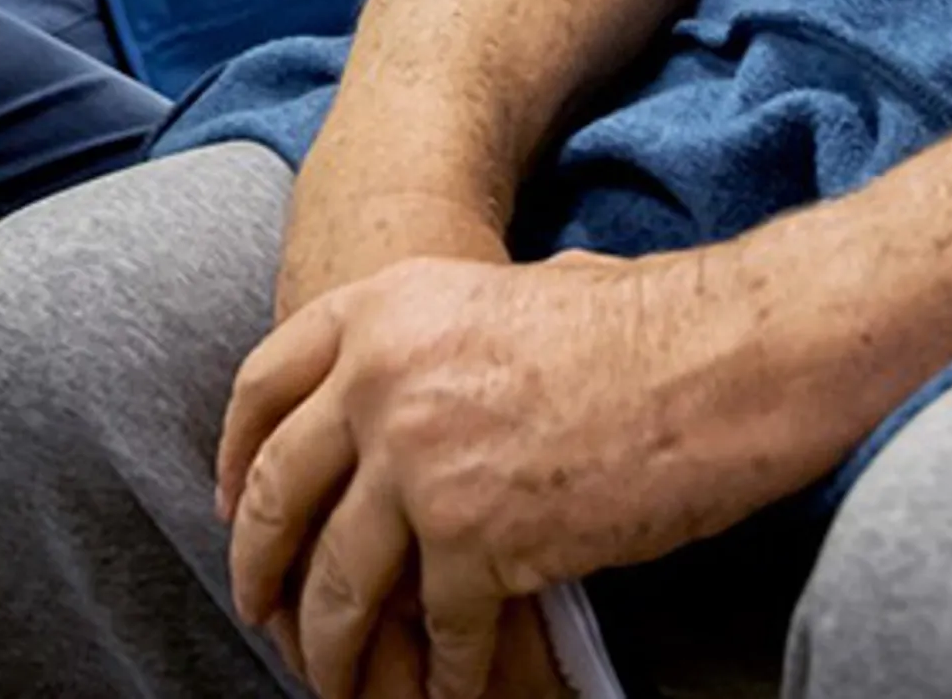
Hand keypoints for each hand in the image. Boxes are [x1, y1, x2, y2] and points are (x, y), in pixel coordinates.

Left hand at [217, 251, 790, 698]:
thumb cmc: (636, 323)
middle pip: (279, 494)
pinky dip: (444, 676)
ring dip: (334, 648)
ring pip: (340, 583)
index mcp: (378, 309)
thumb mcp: (500, 293)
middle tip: (260, 611)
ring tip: (336, 682)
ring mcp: (420, 465)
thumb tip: (403, 382)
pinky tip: (450, 694)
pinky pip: (440, 632)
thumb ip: (433, 337)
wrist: (717, 356)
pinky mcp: (476, 540)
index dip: (238, 457)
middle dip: (260, 566)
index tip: (234, 507)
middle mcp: (379, 383)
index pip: (263, 388)